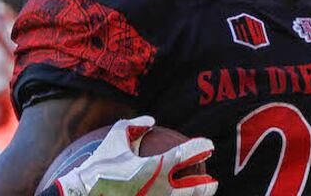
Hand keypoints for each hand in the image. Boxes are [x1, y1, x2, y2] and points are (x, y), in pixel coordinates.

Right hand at [53, 116, 217, 195]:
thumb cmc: (99, 166)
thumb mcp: (115, 138)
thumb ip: (134, 126)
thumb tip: (151, 121)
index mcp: (155, 167)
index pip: (185, 155)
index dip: (200, 147)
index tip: (208, 144)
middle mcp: (160, 188)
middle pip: (194, 188)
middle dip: (206, 185)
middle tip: (211, 180)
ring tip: (202, 194)